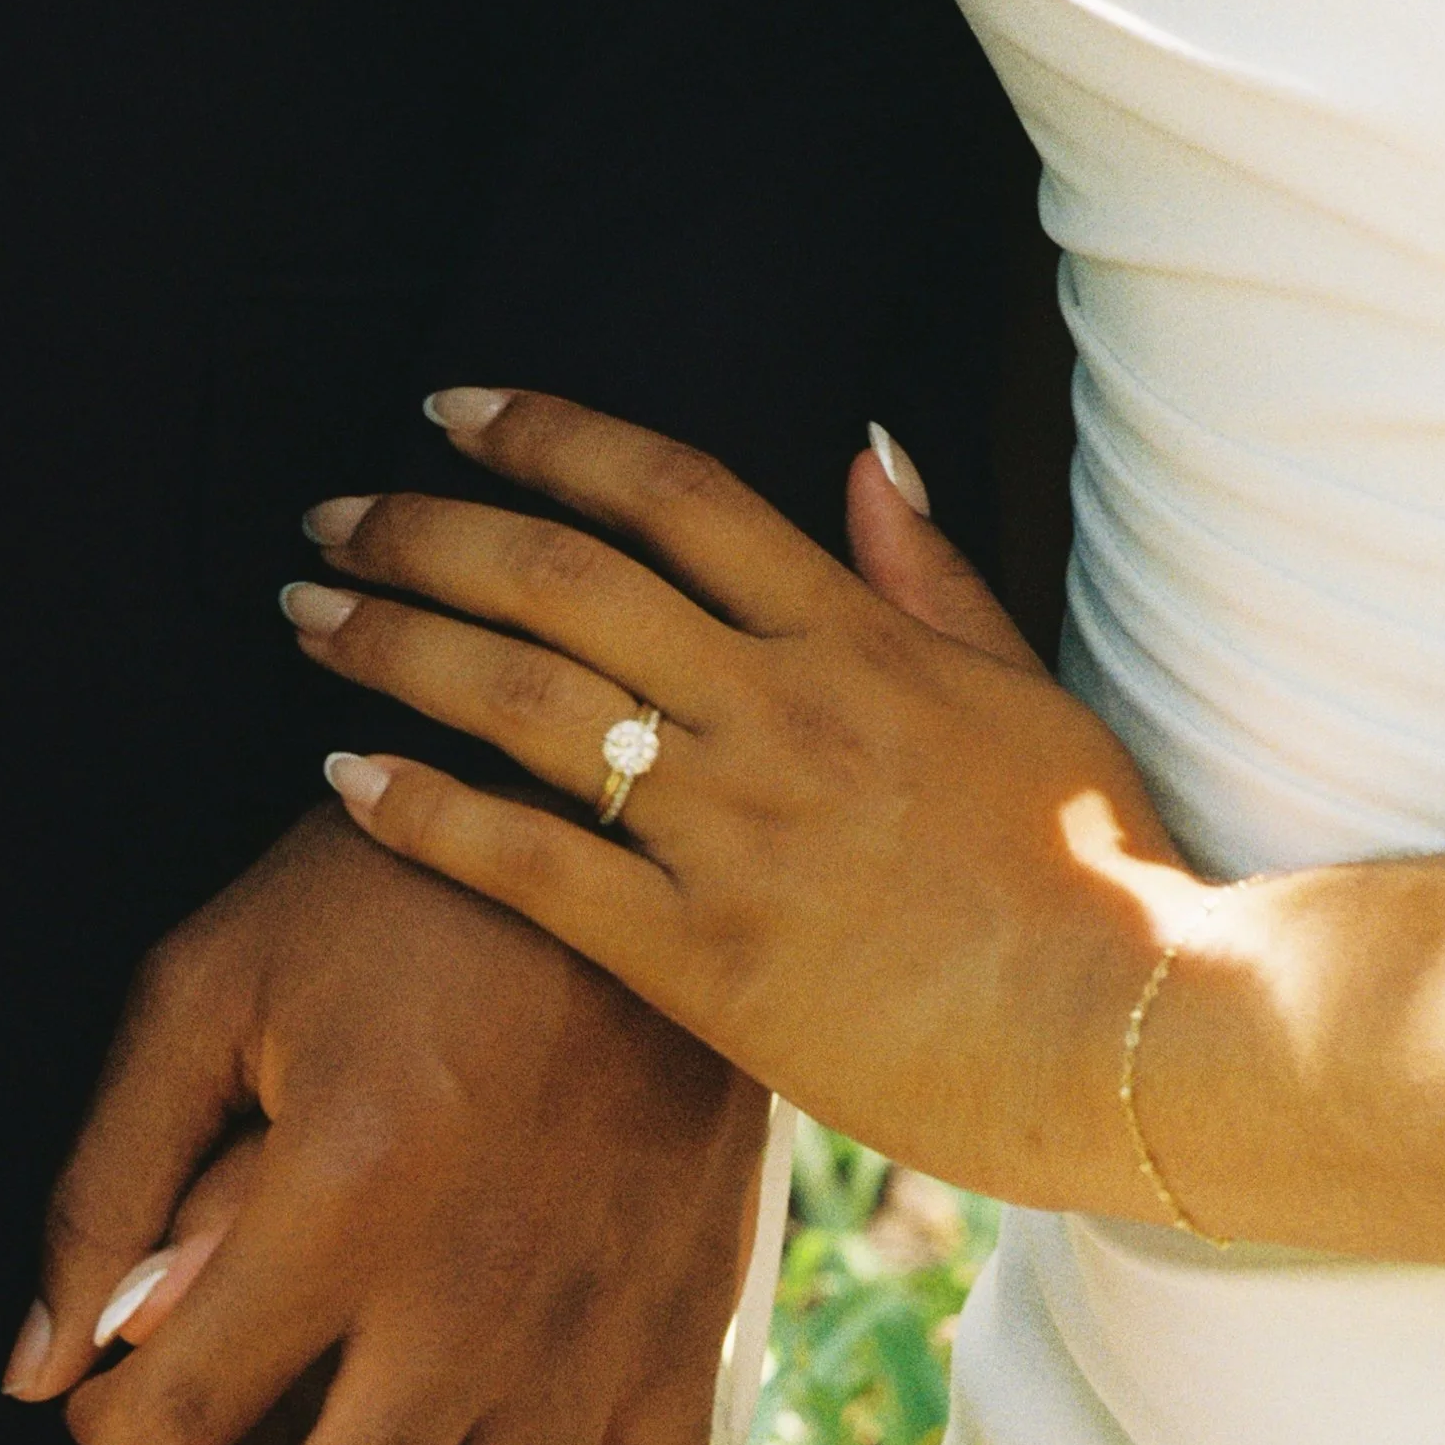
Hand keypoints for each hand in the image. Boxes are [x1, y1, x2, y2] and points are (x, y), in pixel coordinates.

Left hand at [4, 801, 769, 1444]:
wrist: (631, 822)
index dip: (110, 1438)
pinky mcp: (688, 1332)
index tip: (126, 1394)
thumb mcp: (208, 981)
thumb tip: (36, 1370)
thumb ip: (106, 1180)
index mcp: (340, 1201)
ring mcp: (594, 1333)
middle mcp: (472, 1301)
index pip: (168, 1427)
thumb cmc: (397, 889)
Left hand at [281, 390, 1209, 1215]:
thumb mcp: (1030, 690)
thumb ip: (929, 573)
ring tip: (306, 616)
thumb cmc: (1101, 871)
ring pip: (524, 701)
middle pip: (562, 576)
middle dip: (426, 529)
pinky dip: (426, 812)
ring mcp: (735, 831)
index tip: (452, 410)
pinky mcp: (706, 959)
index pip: (671, 490)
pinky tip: (341, 776)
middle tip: (329, 518)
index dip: (547, 433)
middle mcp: (778, 709)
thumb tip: (861, 450)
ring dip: (396, 644)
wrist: (1138, 1035)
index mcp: (853, 637)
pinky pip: (533, 864)